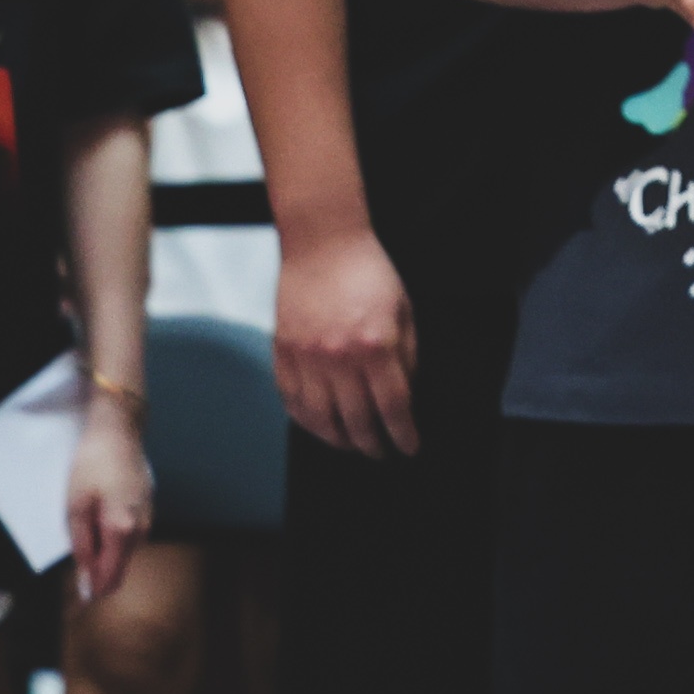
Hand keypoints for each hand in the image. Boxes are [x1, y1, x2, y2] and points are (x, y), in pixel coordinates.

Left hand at [66, 395, 154, 605]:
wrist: (118, 429)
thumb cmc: (92, 465)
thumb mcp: (76, 508)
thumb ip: (82, 549)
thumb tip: (86, 586)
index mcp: (123, 531)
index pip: (110, 578)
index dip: (90, 590)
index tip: (74, 591)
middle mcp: (142, 529)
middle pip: (120, 569)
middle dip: (97, 571)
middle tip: (74, 553)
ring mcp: (149, 517)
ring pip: (126, 553)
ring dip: (106, 553)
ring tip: (86, 529)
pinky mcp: (148, 506)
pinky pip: (131, 536)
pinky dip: (114, 538)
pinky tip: (100, 518)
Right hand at [273, 220, 419, 457]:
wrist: (323, 241)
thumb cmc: (368, 271)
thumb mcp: (404, 310)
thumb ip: (407, 356)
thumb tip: (407, 396)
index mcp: (376, 344)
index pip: (394, 407)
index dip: (404, 434)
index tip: (409, 447)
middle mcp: (340, 357)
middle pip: (357, 421)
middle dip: (372, 445)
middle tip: (380, 452)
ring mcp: (307, 357)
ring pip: (321, 420)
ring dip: (338, 440)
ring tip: (351, 445)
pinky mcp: (284, 352)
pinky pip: (292, 401)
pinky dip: (306, 421)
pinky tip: (319, 426)